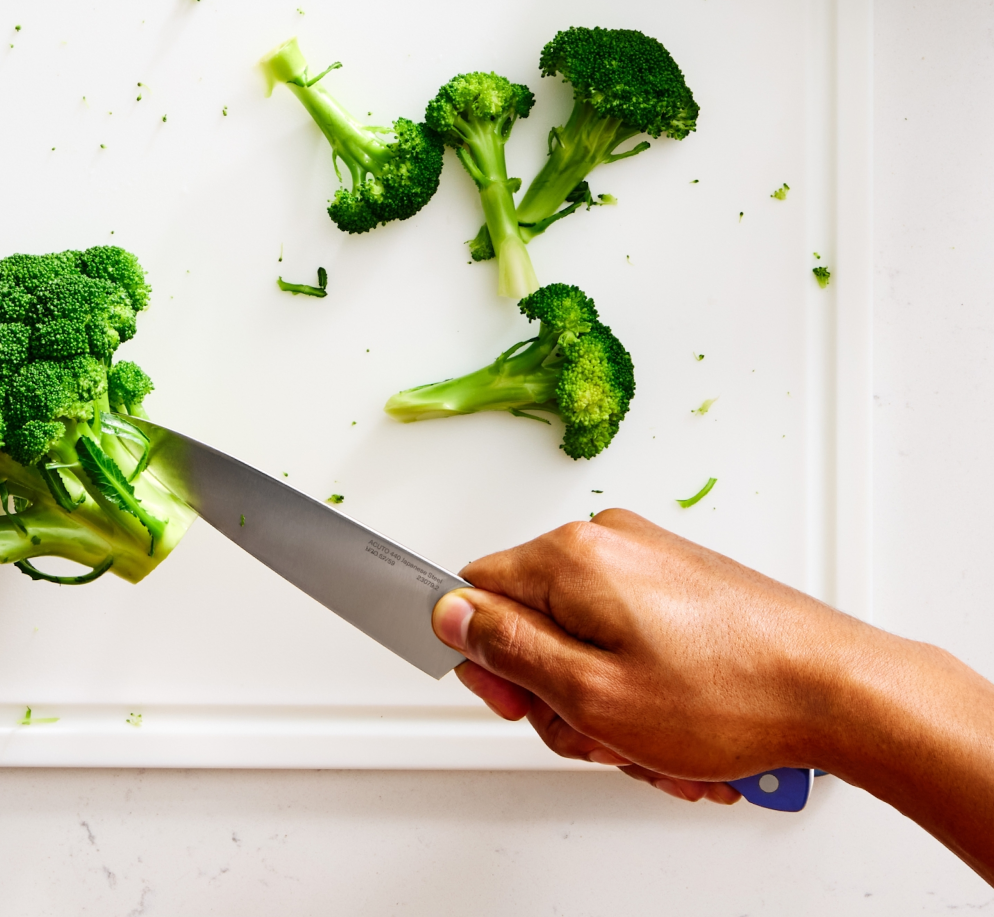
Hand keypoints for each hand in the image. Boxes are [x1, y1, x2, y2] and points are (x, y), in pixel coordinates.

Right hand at [431, 508, 869, 802]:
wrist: (841, 691)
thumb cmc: (732, 693)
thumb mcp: (590, 694)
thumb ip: (506, 651)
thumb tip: (447, 615)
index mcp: (569, 557)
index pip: (473, 594)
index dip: (487, 664)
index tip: (520, 704)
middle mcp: (607, 543)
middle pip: (531, 626)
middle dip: (559, 696)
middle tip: (601, 735)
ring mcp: (650, 560)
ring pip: (585, 644)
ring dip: (609, 707)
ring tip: (655, 745)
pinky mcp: (683, 583)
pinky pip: (631, 640)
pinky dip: (644, 690)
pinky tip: (678, 731)